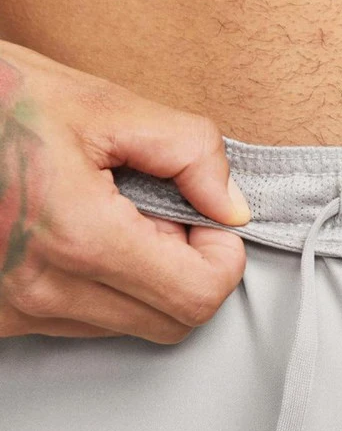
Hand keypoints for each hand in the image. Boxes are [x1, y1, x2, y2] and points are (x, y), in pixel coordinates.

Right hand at [0, 40, 250, 342]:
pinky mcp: (8, 319)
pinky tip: (86, 242)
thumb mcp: (97, 104)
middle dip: (191, 270)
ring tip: (117, 222)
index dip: (221, 256)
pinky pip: (93, 324)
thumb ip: (186, 151)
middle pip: (177, 321)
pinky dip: (111, 289)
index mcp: (79, 237)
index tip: (206, 221)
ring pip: (138, 326)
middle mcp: (48, 289)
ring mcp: (24, 311)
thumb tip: (231, 207)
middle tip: (163, 219)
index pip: (199, 295)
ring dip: (151, 280)